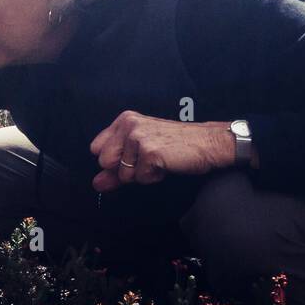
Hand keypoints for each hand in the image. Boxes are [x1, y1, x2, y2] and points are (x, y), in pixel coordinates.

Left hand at [88, 111, 237, 191]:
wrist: (207, 144)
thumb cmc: (176, 146)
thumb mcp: (141, 153)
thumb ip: (116, 168)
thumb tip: (96, 184)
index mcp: (124, 120)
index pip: (97, 150)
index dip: (114, 160)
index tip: (134, 156)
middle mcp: (129, 125)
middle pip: (106, 163)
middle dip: (125, 169)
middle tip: (148, 159)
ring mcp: (138, 138)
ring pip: (124, 174)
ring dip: (142, 174)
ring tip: (160, 160)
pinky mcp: (149, 152)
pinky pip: (140, 178)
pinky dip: (154, 177)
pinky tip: (166, 164)